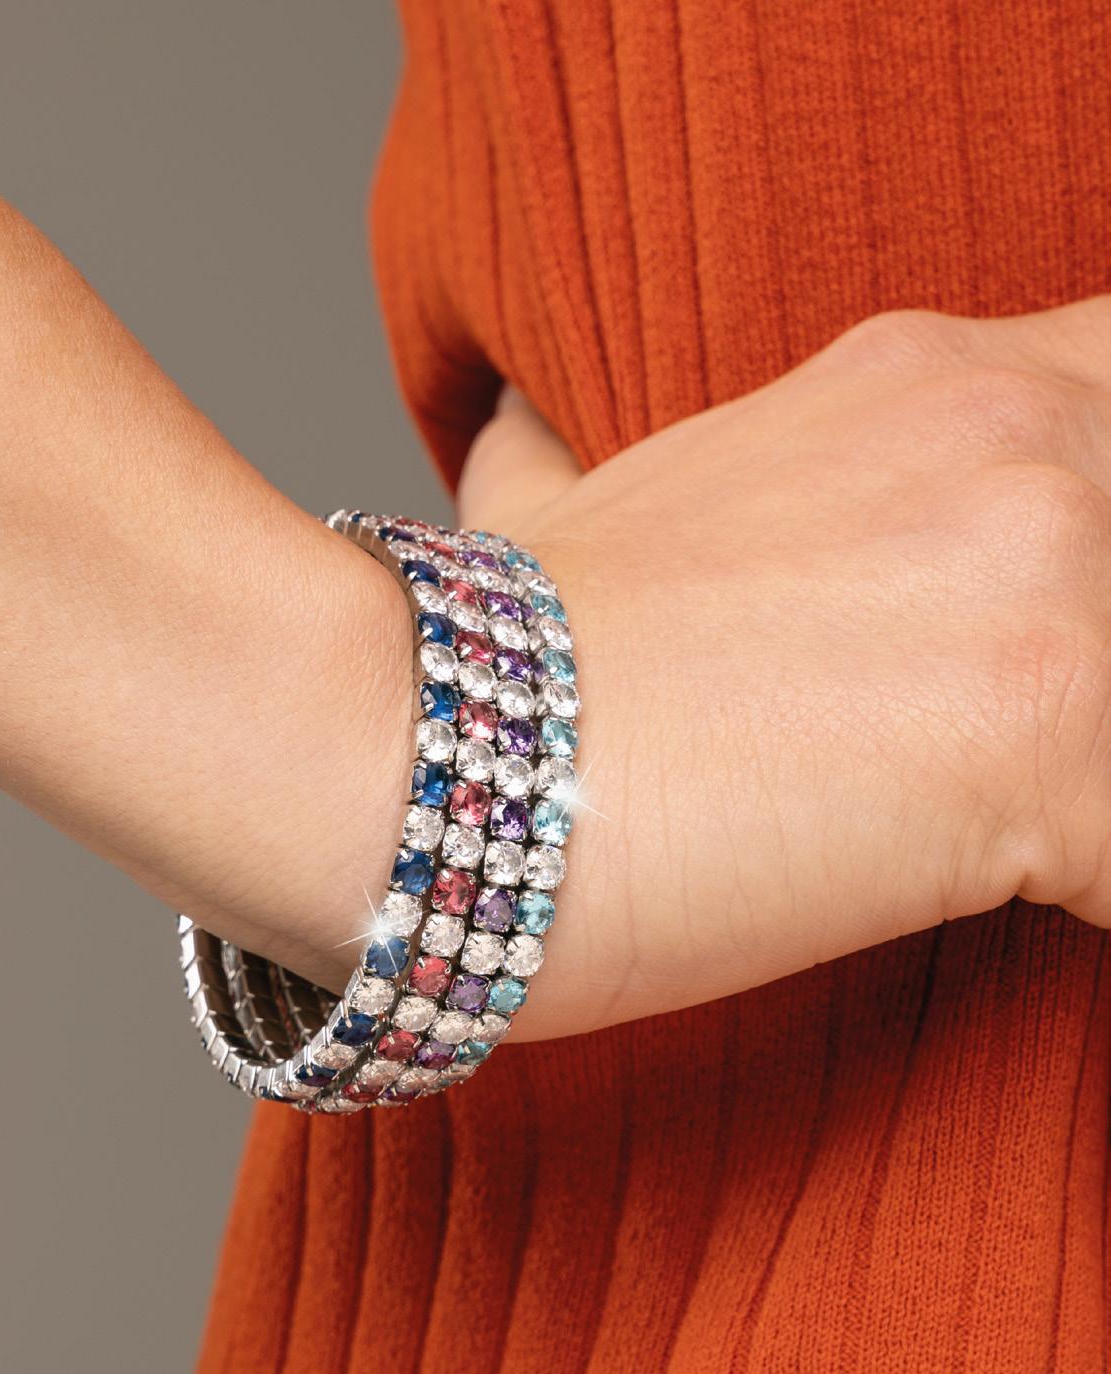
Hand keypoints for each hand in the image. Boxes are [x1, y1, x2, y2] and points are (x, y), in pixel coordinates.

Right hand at [462, 304, 1110, 1040]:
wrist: (411, 750)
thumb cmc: (490, 655)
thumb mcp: (574, 499)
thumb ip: (594, 446)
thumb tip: (511, 411)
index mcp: (931, 379)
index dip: (1106, 552)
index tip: (1048, 662)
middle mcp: (1017, 441)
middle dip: (1107, 686)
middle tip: (1021, 761)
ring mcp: (1050, 578)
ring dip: (1099, 790)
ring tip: (993, 847)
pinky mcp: (1049, 745)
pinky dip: (1088, 899)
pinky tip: (977, 913)